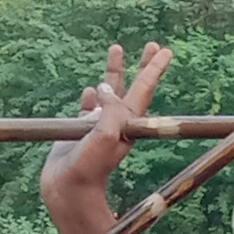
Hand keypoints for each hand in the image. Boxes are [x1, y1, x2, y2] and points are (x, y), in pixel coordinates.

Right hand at [38, 42, 169, 233]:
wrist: (68, 189)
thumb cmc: (90, 167)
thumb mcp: (107, 135)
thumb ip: (110, 109)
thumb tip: (104, 87)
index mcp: (128, 122)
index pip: (144, 89)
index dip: (154, 69)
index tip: (165, 51)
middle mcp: (116, 122)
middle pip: (132, 86)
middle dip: (142, 64)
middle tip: (153, 44)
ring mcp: (97, 125)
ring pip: (108, 91)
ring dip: (113, 72)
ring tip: (116, 49)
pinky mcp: (78, 131)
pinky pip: (86, 107)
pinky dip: (90, 96)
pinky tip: (89, 89)